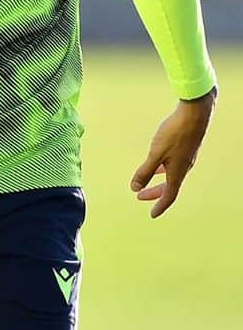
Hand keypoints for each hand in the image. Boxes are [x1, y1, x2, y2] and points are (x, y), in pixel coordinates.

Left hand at [130, 91, 215, 217]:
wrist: (194, 115)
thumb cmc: (175, 134)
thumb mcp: (155, 153)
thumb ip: (145, 171)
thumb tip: (135, 187)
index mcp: (178, 173)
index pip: (169, 195)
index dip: (159, 205)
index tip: (152, 214)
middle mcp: (184, 168)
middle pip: (169, 187)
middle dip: (154, 193)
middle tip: (140, 197)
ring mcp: (186, 158)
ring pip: (171, 176)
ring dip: (158, 181)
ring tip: (146, 183)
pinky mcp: (185, 148)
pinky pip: (173, 165)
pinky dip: (162, 169)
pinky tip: (157, 163)